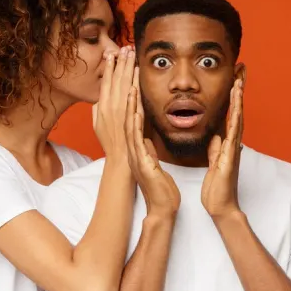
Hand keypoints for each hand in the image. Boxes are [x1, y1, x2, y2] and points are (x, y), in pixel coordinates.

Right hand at [93, 46, 136, 158]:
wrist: (119, 156)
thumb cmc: (109, 140)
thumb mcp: (97, 123)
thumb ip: (97, 108)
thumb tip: (98, 98)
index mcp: (102, 105)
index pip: (105, 81)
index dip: (108, 66)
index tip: (111, 53)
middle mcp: (110, 105)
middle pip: (115, 78)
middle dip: (120, 61)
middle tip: (124, 47)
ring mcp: (121, 109)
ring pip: (124, 83)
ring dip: (127, 67)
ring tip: (130, 53)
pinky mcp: (130, 114)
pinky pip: (132, 94)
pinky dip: (134, 82)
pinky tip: (136, 71)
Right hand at [125, 83, 180, 217]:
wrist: (163, 210)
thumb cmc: (161, 190)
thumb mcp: (154, 165)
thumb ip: (149, 151)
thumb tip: (146, 141)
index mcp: (138, 152)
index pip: (133, 123)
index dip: (132, 104)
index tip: (133, 85)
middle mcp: (134, 152)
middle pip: (128, 120)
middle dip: (127, 100)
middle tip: (128, 81)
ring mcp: (136, 157)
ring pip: (129, 126)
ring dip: (129, 106)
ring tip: (129, 87)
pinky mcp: (141, 163)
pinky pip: (136, 140)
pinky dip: (135, 124)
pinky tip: (135, 110)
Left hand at [201, 77, 243, 219]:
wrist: (220, 205)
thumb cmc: (216, 186)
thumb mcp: (213, 162)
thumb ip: (216, 148)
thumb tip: (217, 136)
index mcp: (226, 141)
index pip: (229, 112)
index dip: (232, 94)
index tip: (233, 75)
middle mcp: (233, 140)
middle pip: (237, 108)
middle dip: (239, 87)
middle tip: (241, 66)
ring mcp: (234, 146)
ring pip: (238, 115)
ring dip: (239, 95)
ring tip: (239, 76)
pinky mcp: (231, 153)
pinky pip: (234, 129)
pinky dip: (236, 113)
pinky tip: (237, 101)